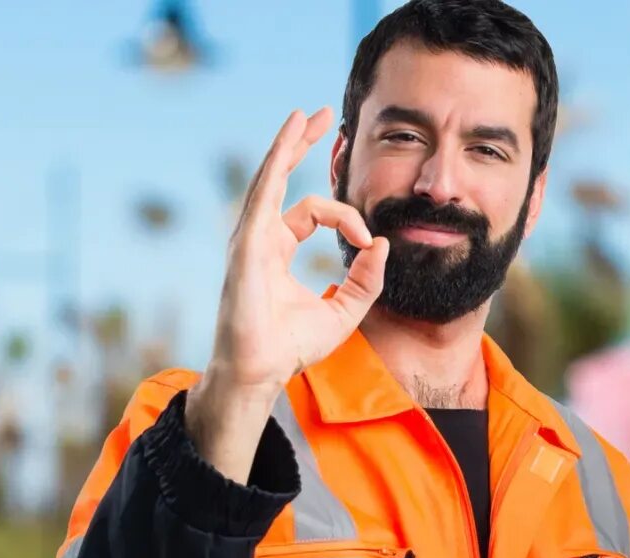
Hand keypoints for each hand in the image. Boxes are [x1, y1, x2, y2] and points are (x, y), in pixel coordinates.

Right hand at [189, 107, 388, 481]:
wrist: (261, 371)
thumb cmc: (290, 347)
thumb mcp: (344, 310)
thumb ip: (365, 279)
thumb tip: (382, 245)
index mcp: (278, 248)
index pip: (314, 212)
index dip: (347, 219)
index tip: (369, 241)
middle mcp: (260, 236)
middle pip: (282, 178)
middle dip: (302, 145)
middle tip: (323, 116)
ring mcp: (249, 237)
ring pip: (270, 178)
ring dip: (289, 143)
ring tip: (305, 115)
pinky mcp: (247, 243)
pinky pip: (264, 194)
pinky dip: (277, 164)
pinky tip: (289, 139)